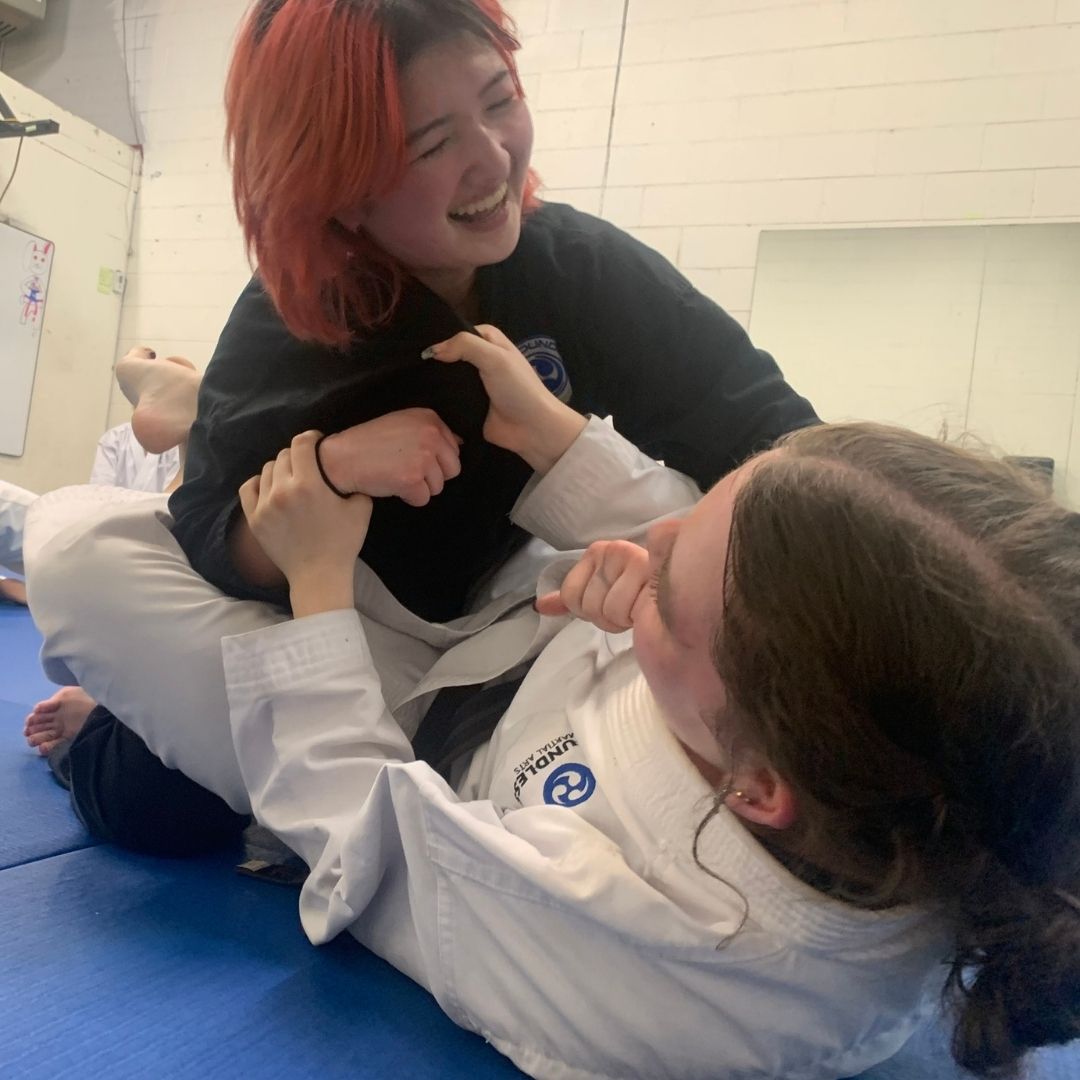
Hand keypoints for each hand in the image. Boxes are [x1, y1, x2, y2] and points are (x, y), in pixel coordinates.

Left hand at [239, 431, 372, 615]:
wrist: (318, 575)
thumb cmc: (342, 543)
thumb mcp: (361, 510)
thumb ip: (354, 485)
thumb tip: (349, 473)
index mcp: (309, 485)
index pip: (301, 444)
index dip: (310, 437)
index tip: (316, 442)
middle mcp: (282, 490)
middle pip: (284, 456)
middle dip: (297, 456)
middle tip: (307, 465)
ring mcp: (264, 505)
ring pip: (267, 470)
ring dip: (280, 469)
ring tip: (290, 478)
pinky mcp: (253, 518)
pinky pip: (248, 487)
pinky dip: (259, 482)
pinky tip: (270, 488)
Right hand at [318, 408, 461, 506]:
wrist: (343, 457)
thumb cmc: (372, 441)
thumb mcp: (404, 423)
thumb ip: (433, 432)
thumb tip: (460, 444)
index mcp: (430, 418)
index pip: (454, 449)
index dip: (435, 459)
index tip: (412, 456)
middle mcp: (431, 435)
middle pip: (453, 470)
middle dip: (433, 476)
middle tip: (407, 469)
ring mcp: (423, 457)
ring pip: (439, 487)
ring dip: (419, 487)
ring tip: (397, 474)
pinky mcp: (413, 479)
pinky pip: (423, 499)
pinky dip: (409, 498)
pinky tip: (393, 484)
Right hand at [424, 325, 585, 473]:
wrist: (531, 428)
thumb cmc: (518, 388)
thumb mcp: (494, 357)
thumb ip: (464, 345)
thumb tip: (432, 351)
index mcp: (490, 342)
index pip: (459, 332)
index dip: (443, 337)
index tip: (421, 346)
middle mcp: (481, 360)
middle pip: (451, 355)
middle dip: (435, 360)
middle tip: (413, 366)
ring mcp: (473, 384)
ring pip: (447, 377)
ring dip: (434, 381)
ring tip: (413, 382)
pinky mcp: (468, 405)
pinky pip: (448, 399)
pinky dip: (438, 399)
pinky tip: (421, 399)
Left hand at [535, 540, 650, 632]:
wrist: (679, 598)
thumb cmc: (637, 596)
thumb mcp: (598, 595)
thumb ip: (570, 600)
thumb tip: (539, 607)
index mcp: (597, 552)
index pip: (569, 596)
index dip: (587, 611)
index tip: (609, 603)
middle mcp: (613, 549)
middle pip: (588, 606)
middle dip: (608, 617)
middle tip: (629, 608)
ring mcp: (633, 558)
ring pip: (607, 611)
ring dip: (624, 620)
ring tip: (640, 609)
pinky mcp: (652, 573)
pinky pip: (626, 611)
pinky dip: (637, 619)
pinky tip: (649, 609)